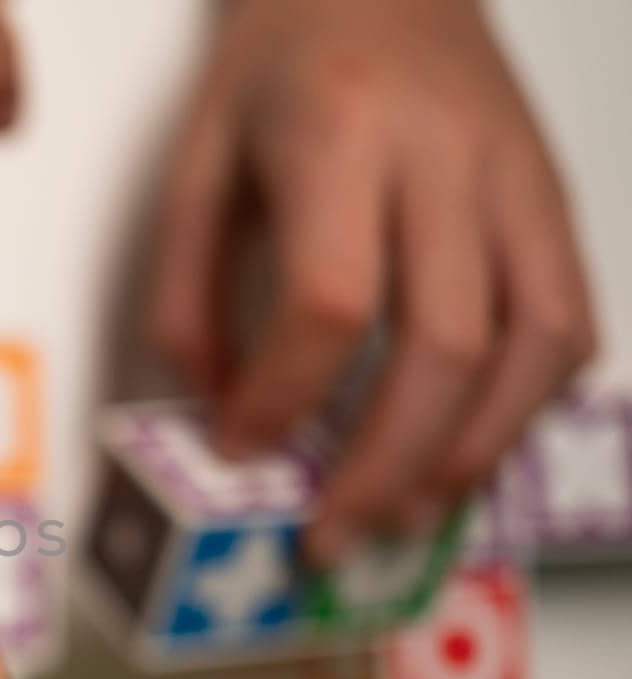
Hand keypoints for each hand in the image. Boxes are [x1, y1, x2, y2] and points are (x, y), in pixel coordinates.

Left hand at [147, 0, 596, 562]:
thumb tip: (213, 404)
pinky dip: (528, 403)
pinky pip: (572, 318)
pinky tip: (470, 446)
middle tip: (330, 536)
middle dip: (383, 464)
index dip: (284, 396)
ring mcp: (519, 179)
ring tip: (406, 514)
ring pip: (534, 343)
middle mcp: (447, 158)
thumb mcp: (197, 160)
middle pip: (441, 344)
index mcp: (340, 136)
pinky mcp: (555, 199)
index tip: (241, 450)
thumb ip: (186, 288)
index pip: (329, 298)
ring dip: (471, 452)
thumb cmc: (284, 64)